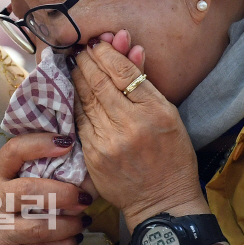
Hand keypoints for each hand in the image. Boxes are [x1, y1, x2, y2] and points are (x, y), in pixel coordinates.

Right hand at [0, 133, 92, 244]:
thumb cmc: (1, 202)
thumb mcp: (4, 179)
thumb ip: (27, 166)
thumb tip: (69, 150)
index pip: (14, 151)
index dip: (40, 144)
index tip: (67, 143)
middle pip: (29, 191)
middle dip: (63, 194)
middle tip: (84, 197)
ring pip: (39, 227)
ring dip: (69, 224)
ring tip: (83, 219)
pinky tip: (74, 238)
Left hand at [70, 30, 208, 231]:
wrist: (162, 201)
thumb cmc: (171, 156)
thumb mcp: (169, 115)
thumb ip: (146, 82)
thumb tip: (131, 49)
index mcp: (156, 111)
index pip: (124, 72)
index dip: (107, 53)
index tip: (97, 43)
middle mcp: (131, 124)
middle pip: (100, 81)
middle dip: (86, 60)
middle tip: (79, 48)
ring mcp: (109, 140)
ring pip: (86, 98)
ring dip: (77, 76)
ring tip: (73, 62)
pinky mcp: (92, 154)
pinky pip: (79, 119)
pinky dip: (74, 100)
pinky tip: (72, 89)